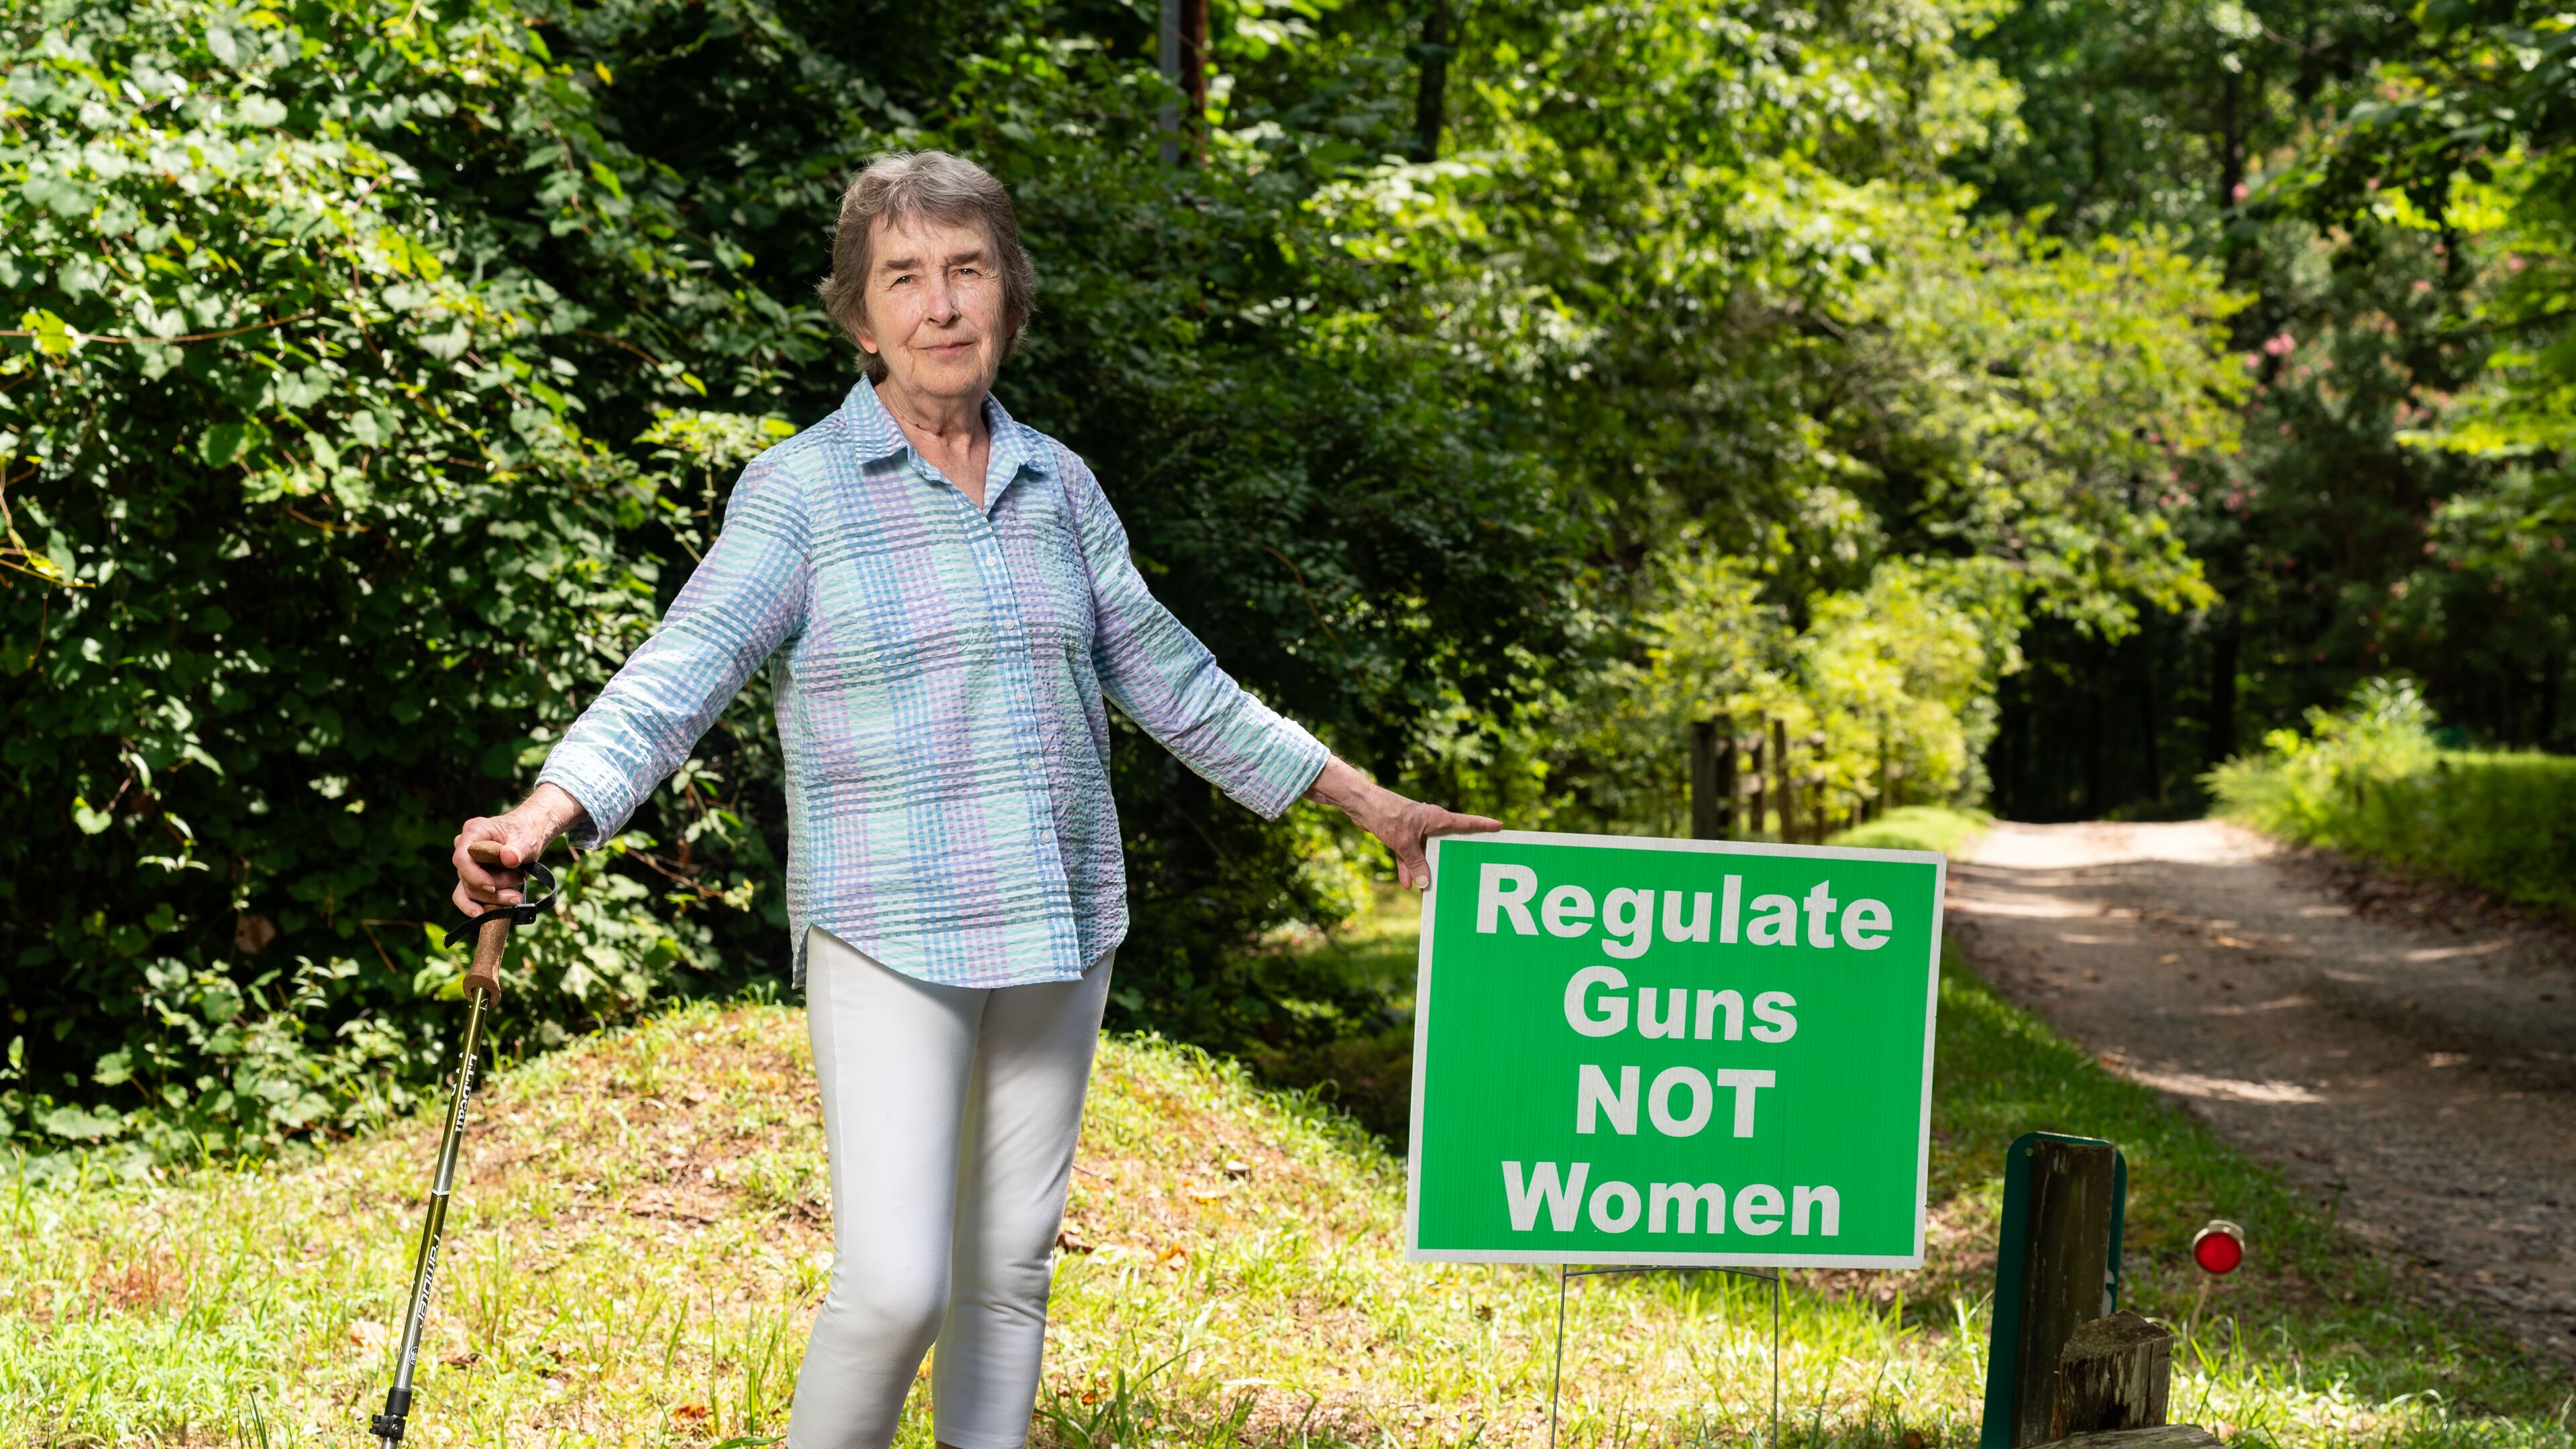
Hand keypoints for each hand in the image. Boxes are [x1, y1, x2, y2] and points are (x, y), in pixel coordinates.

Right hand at [452, 782, 587, 915]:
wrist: (529, 835)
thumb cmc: (526, 833)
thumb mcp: (527, 839)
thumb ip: (518, 848)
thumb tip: (508, 858)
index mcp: (474, 831)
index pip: (463, 857)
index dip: (475, 875)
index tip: (492, 887)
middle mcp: (464, 847)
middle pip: (468, 878)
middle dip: (494, 888)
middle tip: (519, 882)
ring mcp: (467, 864)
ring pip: (469, 890)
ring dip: (494, 897)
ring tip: (517, 894)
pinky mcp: (472, 877)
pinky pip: (465, 895)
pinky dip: (474, 906)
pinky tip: (482, 915)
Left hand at [1305, 756, 1501, 888]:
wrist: (1362, 806)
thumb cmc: (1387, 816)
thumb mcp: (1404, 843)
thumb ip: (1416, 864)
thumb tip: (1427, 884)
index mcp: (1437, 818)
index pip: (1466, 822)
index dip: (1483, 826)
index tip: (1500, 827)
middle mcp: (1430, 822)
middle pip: (1447, 842)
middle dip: (1451, 858)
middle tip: (1465, 869)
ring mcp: (1416, 828)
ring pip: (1426, 852)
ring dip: (1425, 868)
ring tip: (1428, 888)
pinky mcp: (1403, 834)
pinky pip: (1410, 853)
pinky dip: (1407, 866)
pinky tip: (1406, 884)